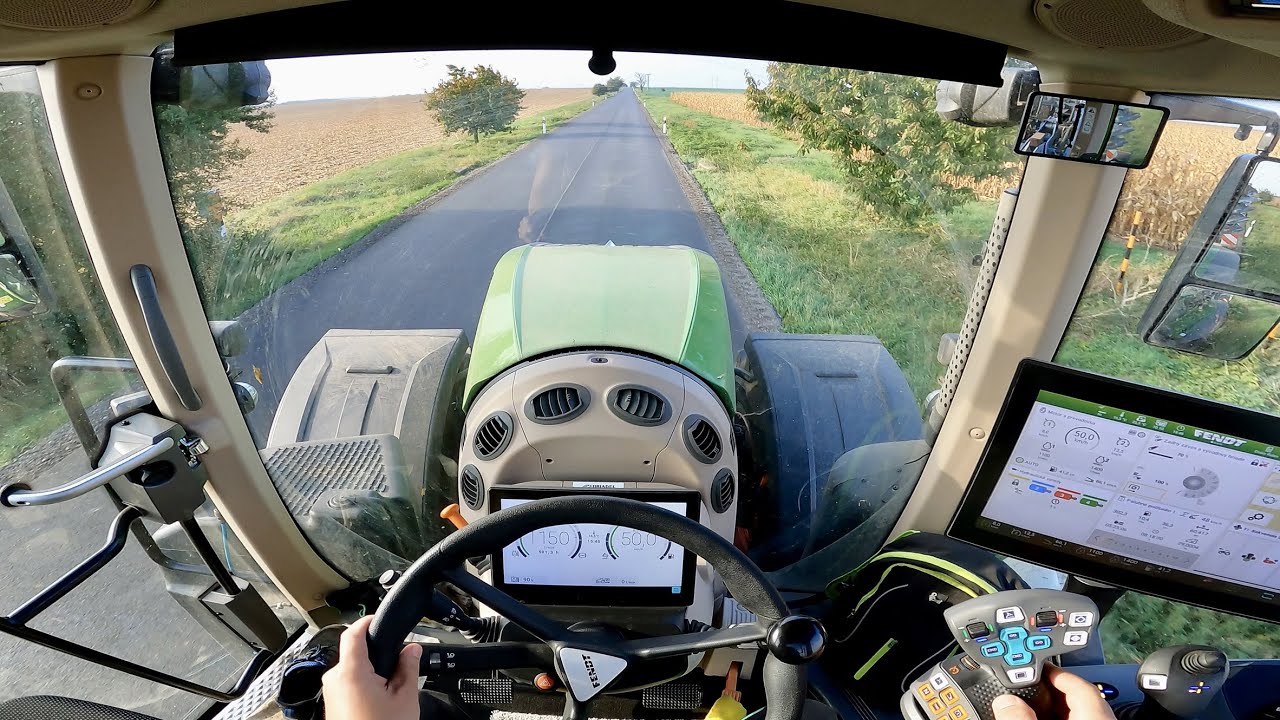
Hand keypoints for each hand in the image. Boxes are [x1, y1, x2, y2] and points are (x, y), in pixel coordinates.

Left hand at [322, 616, 422, 719]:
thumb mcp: (404, 698)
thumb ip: (409, 668)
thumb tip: (412, 650)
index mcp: (351, 672)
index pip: (353, 633)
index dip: (366, 621)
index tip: (377, 619)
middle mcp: (334, 680)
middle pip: (354, 652)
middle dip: (375, 656)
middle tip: (395, 666)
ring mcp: (330, 693)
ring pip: (351, 670)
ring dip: (368, 673)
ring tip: (387, 691)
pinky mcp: (331, 705)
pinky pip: (346, 685)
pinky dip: (361, 686)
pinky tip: (376, 702)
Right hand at [992, 665, 1116, 719]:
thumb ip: (1021, 717)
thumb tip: (1005, 702)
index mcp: (1095, 717)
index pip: (1081, 684)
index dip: (1058, 672)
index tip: (1040, 667)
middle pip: (1082, 697)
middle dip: (1055, 689)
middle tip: (1033, 685)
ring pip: (1083, 714)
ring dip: (1059, 708)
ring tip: (1036, 706)